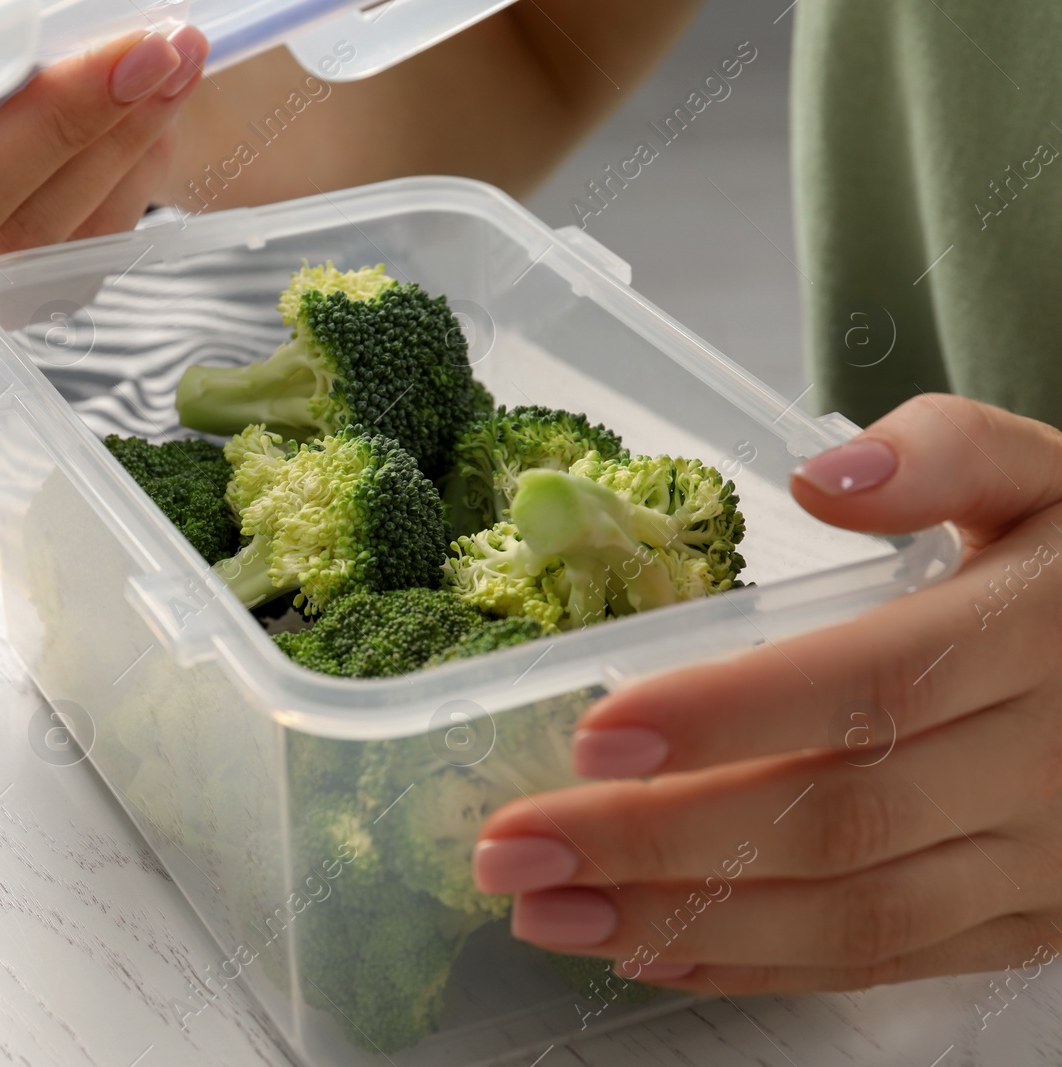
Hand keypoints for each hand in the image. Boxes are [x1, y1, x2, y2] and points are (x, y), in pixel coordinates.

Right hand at [0, 25, 207, 302]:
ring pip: (37, 235)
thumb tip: (8, 19)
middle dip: (59, 124)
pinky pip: (84, 244)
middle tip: (146, 48)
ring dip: (123, 138)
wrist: (1, 103)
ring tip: (175, 56)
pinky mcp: (26, 294)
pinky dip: (134, 165)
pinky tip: (163, 105)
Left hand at [473, 393, 1061, 997]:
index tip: (596, 732)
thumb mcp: (1044, 477)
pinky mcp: (1026, 927)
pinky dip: (756, 967)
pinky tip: (644, 950)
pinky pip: (885, 964)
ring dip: (682, 925)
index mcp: (1040, 634)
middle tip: (511, 850)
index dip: (731, 714)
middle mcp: (1048, 765)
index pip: (874, 684)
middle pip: (839, 822)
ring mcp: (1042, 864)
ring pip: (853, 918)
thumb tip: (821, 474)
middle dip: (658, 843)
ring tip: (544, 914)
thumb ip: (944, 454)